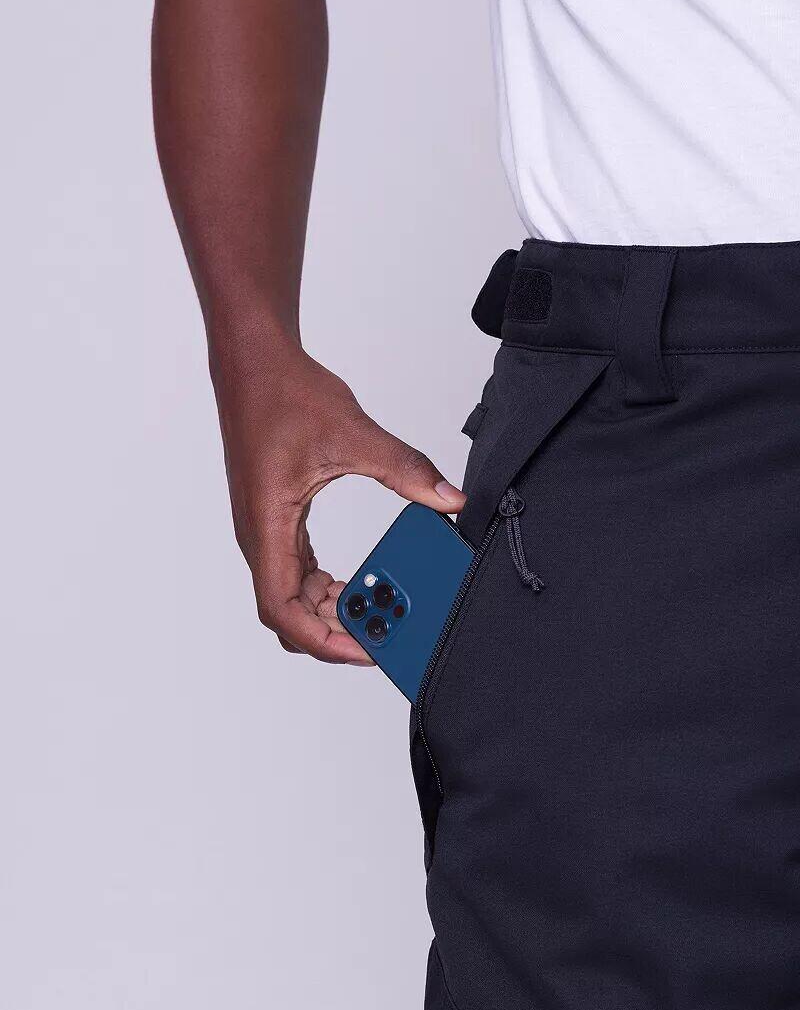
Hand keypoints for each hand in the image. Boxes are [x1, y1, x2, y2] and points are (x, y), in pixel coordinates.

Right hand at [210, 330, 465, 663]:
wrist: (252, 362)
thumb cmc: (284, 393)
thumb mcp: (354, 433)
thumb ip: (406, 470)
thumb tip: (449, 500)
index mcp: (269, 525)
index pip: (283, 609)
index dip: (323, 639)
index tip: (365, 647)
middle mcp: (261, 537)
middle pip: (289, 614)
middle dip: (335, 631)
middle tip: (384, 635)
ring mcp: (266, 531)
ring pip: (292, 596)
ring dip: (331, 609)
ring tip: (377, 609)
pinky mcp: (276, 520)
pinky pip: (297, 572)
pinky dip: (326, 587)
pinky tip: (356, 584)